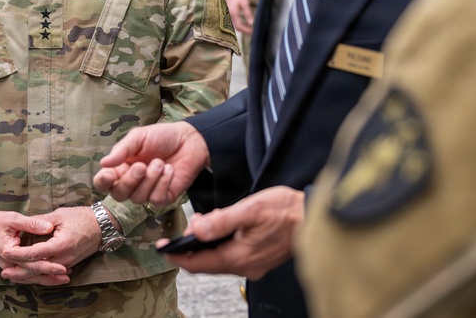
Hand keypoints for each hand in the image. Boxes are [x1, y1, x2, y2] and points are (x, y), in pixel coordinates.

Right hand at [0, 211, 68, 285]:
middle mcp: (8, 264)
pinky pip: (24, 275)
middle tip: (67, 275)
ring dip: (45, 279)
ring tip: (63, 278)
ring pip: (29, 277)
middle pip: (32, 273)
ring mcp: (8, 267)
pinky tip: (48, 277)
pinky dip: (36, 277)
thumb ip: (31, 224)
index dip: (48, 265)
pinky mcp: (9, 266)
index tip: (63, 266)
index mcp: (9, 252)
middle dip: (50, 276)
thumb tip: (49, 227)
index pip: (32, 262)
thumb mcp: (12, 218)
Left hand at [3, 206, 104, 271]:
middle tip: (3, 272)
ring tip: (11, 275)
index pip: (35, 253)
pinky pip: (50, 273)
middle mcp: (63, 259)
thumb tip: (24, 224)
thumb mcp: (59, 215)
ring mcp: (66, 264)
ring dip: (27, 276)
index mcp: (61, 245)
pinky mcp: (68, 264)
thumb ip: (41, 221)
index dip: (19, 253)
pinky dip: (38, 275)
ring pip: (43, 274)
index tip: (5, 251)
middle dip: (19, 272)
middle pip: (38, 269)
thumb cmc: (82, 217)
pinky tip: (28, 275)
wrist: (102, 226)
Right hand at [93, 122, 208, 207]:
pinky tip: (169, 170)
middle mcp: (131, 182)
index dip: (103, 181)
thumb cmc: (162, 137)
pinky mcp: (163, 197)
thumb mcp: (139, 137)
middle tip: (142, 166)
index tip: (109, 174)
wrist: (188, 141)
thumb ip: (121, 150)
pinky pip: (156, 199)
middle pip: (119, 195)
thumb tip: (103, 163)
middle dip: (129, 181)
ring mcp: (147, 191)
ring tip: (160, 163)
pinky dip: (163, 183)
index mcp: (121, 167)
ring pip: (138, 198)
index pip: (103, 182)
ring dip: (150, 179)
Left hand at [161, 186, 304, 279]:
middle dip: (191, 247)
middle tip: (186, 228)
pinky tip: (222, 228)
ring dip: (206, 245)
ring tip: (203, 223)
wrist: (313, 216)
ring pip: (219, 260)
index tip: (162, 247)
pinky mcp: (259, 260)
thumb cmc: (285, 210)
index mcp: (238, 257)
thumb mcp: (250, 209)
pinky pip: (232, 257)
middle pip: (206, 263)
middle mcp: (244, 267)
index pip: (198, 263)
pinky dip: (221, 245)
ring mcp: (253, 266)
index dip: (177, 255)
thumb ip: (221, 220)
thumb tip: (197, 230)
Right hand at [225, 0, 253, 34]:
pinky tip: (244, 25)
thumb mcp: (243, 1)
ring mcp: (225, 17)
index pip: (239, 26)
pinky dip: (238, 25)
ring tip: (250, 29)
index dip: (246, 30)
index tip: (253, 31)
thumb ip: (247, 12)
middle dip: (244, 31)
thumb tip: (251, 23)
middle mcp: (227, 16)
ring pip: (233, 27)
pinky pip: (231, 24)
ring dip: (242, 29)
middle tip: (252, 32)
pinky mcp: (225, 16)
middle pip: (235, 28)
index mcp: (232, 12)